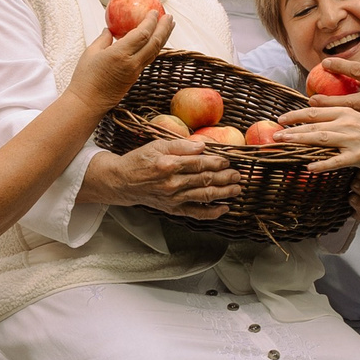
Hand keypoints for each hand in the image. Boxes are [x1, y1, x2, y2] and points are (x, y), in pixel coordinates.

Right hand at [66, 11, 172, 111]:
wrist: (88, 102)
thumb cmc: (85, 78)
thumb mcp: (91, 53)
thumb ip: (103, 39)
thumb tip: (110, 30)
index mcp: (120, 54)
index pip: (142, 34)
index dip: (150, 21)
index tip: (153, 11)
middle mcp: (132, 63)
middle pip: (154, 43)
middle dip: (164, 28)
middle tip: (169, 16)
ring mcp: (135, 72)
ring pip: (155, 52)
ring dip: (163, 37)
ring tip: (169, 26)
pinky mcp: (135, 78)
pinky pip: (148, 59)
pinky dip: (154, 47)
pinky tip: (155, 41)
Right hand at [96, 135, 244, 216]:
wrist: (122, 182)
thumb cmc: (139, 161)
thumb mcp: (156, 145)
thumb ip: (180, 145)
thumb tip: (203, 145)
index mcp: (169, 164)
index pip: (199, 163)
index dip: (216, 162)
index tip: (228, 160)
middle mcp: (172, 183)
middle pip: (205, 180)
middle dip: (225, 177)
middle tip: (238, 174)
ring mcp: (174, 198)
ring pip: (205, 196)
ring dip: (224, 193)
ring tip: (237, 189)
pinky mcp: (173, 209)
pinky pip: (196, 213)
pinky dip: (212, 213)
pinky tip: (224, 209)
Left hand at [276, 105, 359, 175]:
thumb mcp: (355, 119)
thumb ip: (335, 117)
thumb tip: (312, 116)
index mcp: (345, 112)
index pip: (315, 112)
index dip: (296, 115)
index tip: (280, 119)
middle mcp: (347, 123)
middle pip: (314, 125)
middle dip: (293, 129)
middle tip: (275, 134)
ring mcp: (353, 140)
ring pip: (322, 139)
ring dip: (301, 141)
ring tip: (285, 143)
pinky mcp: (359, 156)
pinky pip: (337, 161)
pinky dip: (323, 164)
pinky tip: (310, 168)